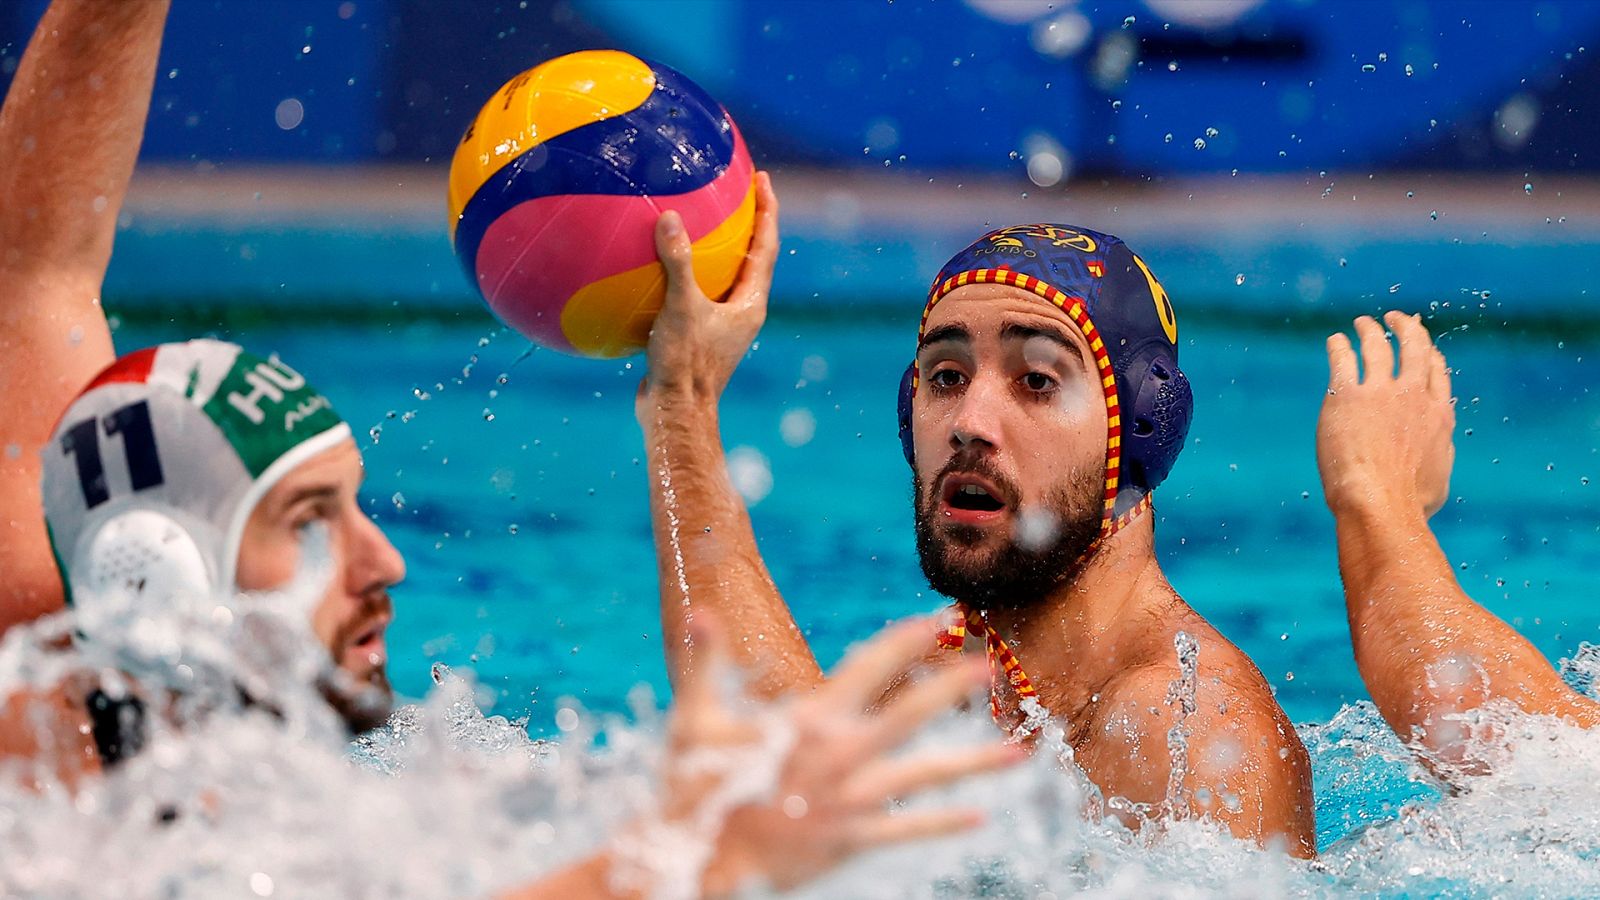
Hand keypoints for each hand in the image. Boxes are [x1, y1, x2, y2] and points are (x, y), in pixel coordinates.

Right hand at [636, 616, 1016, 896]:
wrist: (699, 858)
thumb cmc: (693, 787)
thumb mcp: (695, 719)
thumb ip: (706, 663)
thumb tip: (700, 613)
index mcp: (808, 719)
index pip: (870, 666)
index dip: (906, 640)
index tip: (938, 621)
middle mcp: (839, 754)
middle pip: (911, 713)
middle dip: (953, 687)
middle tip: (990, 666)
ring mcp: (850, 799)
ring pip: (925, 775)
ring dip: (975, 762)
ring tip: (1018, 753)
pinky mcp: (851, 839)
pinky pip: (907, 829)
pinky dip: (943, 822)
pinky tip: (978, 816)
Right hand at [637, 172, 778, 407]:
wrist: (673, 413)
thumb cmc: (685, 363)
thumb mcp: (680, 307)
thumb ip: (677, 262)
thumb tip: (671, 218)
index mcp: (750, 304)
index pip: (766, 247)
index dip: (767, 211)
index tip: (762, 180)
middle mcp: (741, 313)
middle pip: (750, 258)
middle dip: (746, 223)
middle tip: (735, 190)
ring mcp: (719, 326)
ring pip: (721, 278)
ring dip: (713, 249)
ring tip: (695, 219)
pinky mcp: (696, 337)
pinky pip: (690, 296)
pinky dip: (678, 275)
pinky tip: (649, 265)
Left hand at [1317, 311, 1454, 519]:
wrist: (1379, 502)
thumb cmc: (1408, 503)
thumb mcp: (1437, 481)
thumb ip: (1437, 458)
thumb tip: (1437, 455)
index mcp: (1438, 416)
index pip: (1437, 373)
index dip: (1430, 355)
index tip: (1424, 346)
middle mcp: (1414, 397)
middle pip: (1414, 348)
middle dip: (1406, 328)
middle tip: (1395, 318)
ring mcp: (1380, 393)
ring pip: (1378, 346)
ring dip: (1370, 330)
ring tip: (1362, 323)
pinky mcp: (1347, 396)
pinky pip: (1343, 359)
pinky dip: (1339, 346)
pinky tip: (1334, 341)